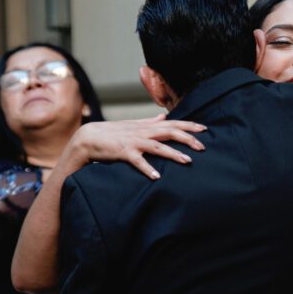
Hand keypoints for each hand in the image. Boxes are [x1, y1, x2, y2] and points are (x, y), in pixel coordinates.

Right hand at [72, 115, 205, 178]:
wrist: (88, 138)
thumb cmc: (112, 133)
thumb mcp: (133, 126)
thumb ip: (150, 122)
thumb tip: (164, 116)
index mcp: (147, 126)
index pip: (172, 123)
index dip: (189, 125)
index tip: (204, 129)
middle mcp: (143, 132)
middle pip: (170, 132)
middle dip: (188, 138)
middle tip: (203, 147)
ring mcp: (134, 142)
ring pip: (158, 146)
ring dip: (174, 153)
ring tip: (188, 161)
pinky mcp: (123, 152)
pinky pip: (137, 161)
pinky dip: (147, 168)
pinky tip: (157, 177)